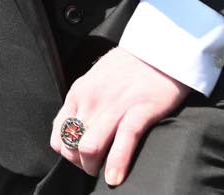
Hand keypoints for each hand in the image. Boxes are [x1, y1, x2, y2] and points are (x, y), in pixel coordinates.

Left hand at [49, 47, 189, 185]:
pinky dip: (117, 164)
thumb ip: (87, 100)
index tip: (83, 158)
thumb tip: (80, 127)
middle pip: (72, 145)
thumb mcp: (98, 77)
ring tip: (106, 173)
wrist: (163, 47)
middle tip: (97, 168)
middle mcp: (91, 99)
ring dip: (94, 168)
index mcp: (79, 91)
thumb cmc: (133, 64)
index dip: (69, 153)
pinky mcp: (139, 110)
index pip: (59, 134)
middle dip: (82, 164)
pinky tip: (117, 177)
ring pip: (89, 147)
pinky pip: (122, 142)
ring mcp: (115, 105)